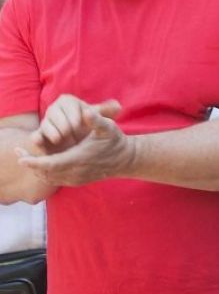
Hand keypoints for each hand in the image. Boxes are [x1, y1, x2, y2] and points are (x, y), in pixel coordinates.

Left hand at [16, 96, 134, 186]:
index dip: (34, 162)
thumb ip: (96, 119)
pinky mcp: (77, 181)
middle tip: (18, 152)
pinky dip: (45, 174)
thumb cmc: (115, 141)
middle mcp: (76, 172)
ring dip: (36, 169)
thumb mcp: (108, 127)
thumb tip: (87, 112)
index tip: (20, 157)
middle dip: (30, 164)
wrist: (126, 160)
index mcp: (79, 159)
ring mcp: (76, 179)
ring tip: (25, 158)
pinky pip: (56, 180)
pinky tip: (40, 165)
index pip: (50, 164)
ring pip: (49, 178)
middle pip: (45, 172)